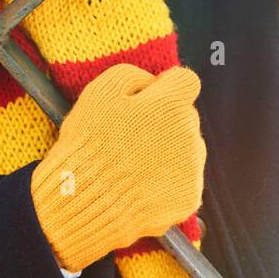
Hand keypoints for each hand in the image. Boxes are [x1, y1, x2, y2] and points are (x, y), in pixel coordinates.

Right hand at [30, 63, 206, 273]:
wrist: (85, 201)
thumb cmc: (89, 143)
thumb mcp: (100, 92)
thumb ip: (133, 76)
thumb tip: (154, 81)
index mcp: (171, 105)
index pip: (185, 81)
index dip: (166, 86)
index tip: (149, 98)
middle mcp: (190, 134)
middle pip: (185, 116)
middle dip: (164, 121)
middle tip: (131, 137)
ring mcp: (192, 169)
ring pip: (188, 148)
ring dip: (169, 150)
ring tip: (133, 165)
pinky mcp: (189, 197)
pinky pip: (184, 179)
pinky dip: (167, 180)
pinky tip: (141, 185)